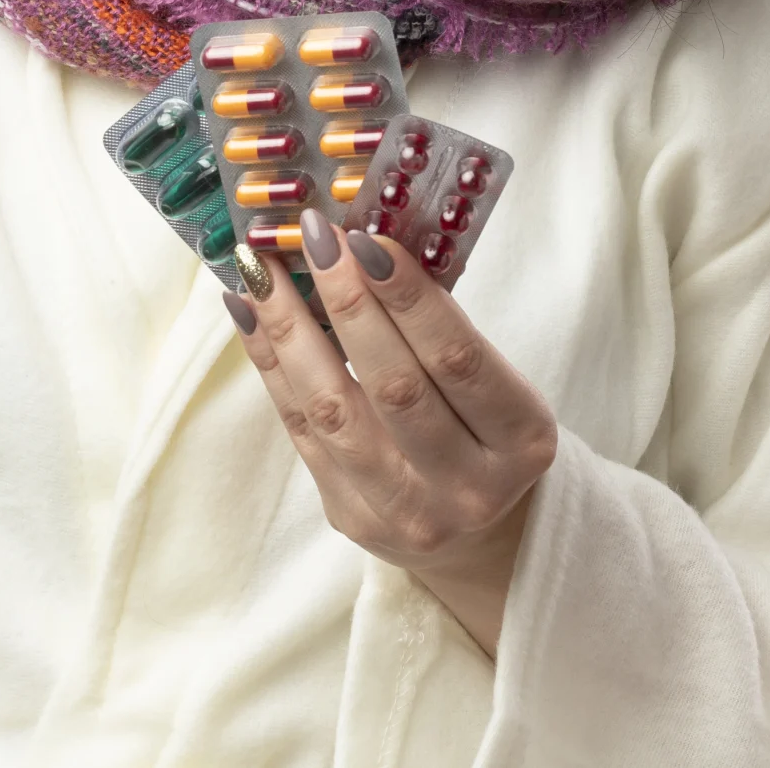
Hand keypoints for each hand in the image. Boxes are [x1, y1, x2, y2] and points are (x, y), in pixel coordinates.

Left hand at [227, 209, 556, 654]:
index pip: (460, 358)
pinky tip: (248, 311)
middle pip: (395, 385)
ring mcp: (406, 511)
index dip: (410, 297)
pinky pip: (299, 429)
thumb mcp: (495, 385)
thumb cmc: (482, 431)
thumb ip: (441, 328)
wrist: (476, 533)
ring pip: (334, 410)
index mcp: (521, 441)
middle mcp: (468, 486)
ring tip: (261, 268)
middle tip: (314, 235)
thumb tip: (363, 243)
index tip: (368, 237)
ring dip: (291, 328)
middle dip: (347, 300)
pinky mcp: (351, 516)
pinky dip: (271, 362)